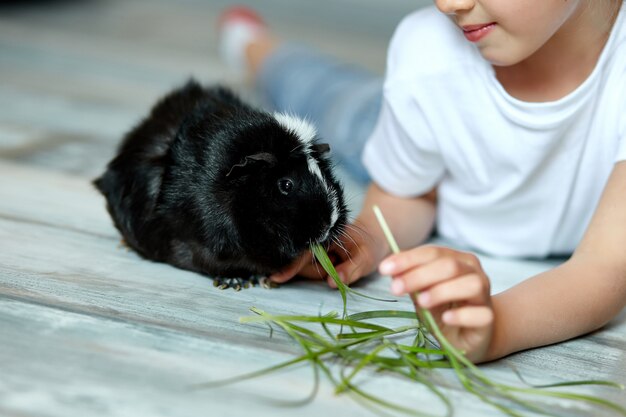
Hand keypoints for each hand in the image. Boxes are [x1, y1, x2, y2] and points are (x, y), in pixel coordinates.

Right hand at [269, 221, 382, 287]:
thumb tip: (333, 281)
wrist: (371, 238)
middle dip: (316, 271)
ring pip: (303, 267)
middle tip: (337, 264)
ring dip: (318, 271)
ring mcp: (310, 245)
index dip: (291, 266)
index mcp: (325, 234)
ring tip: (336, 262)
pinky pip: (307, 266)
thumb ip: (351, 269)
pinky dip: (317, 270)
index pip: (303, 252)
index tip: (277, 277)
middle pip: (300, 262)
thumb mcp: (366, 258)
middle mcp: (313, 237)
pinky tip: (331, 263)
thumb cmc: (369, 246)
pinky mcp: (311, 252)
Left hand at [379, 245, 493, 362]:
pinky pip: (480, 314)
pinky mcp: (488, 318)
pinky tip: (446, 318)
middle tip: (396, 288)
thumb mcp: (421, 291)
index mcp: (457, 260)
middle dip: (419, 275)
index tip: (384, 269)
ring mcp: (484, 295)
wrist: (468, 335)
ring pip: (470, 285)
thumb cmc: (443, 308)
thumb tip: (389, 267)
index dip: (408, 259)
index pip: (432, 253)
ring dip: (442, 291)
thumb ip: (409, 277)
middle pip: (450, 266)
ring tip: (421, 302)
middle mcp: (473, 272)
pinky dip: (462, 315)